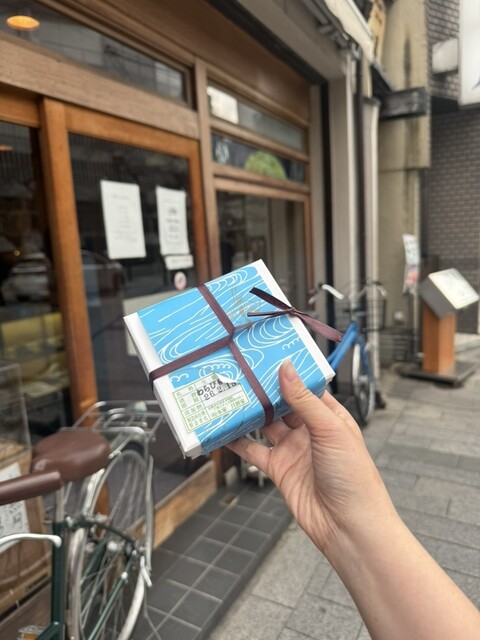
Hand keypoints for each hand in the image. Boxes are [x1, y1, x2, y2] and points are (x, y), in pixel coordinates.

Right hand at [227, 359, 393, 554]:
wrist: (348, 526)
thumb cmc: (353, 478)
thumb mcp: (330, 430)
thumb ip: (305, 401)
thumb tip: (287, 369)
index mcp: (329, 416)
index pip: (305, 387)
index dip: (288, 372)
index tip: (267, 356)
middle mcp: (310, 431)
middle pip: (282, 404)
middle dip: (264, 391)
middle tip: (241, 373)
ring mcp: (293, 450)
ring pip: (266, 426)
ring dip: (249, 413)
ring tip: (229, 395)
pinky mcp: (280, 470)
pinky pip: (255, 452)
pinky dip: (238, 442)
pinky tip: (224, 432)